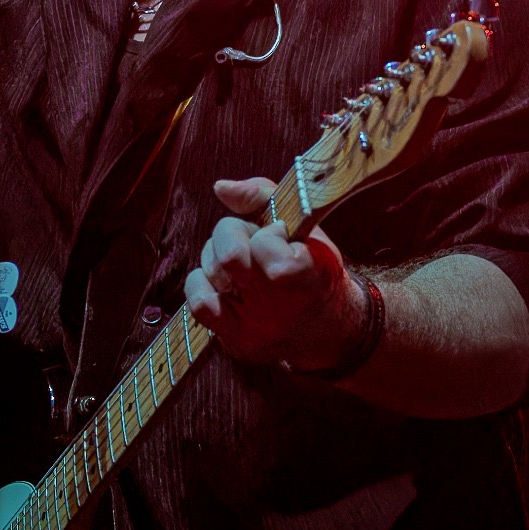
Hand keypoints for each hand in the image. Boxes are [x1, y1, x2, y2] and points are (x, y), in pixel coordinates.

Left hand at [183, 177, 363, 367]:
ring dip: (217, 259)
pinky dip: (202, 284)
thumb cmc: (314, 267)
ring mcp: (257, 328)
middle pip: (229, 256)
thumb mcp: (304, 226)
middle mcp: (281, 307)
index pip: (265, 242)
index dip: (269, 232)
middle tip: (252, 244)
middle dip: (234, 236)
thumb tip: (220, 188)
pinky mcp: (237, 341)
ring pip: (211, 274)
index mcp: (308, 276)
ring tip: (240, 266)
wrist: (329, 328)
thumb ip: (262, 195)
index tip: (284, 239)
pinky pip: (198, 303)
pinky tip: (221, 284)